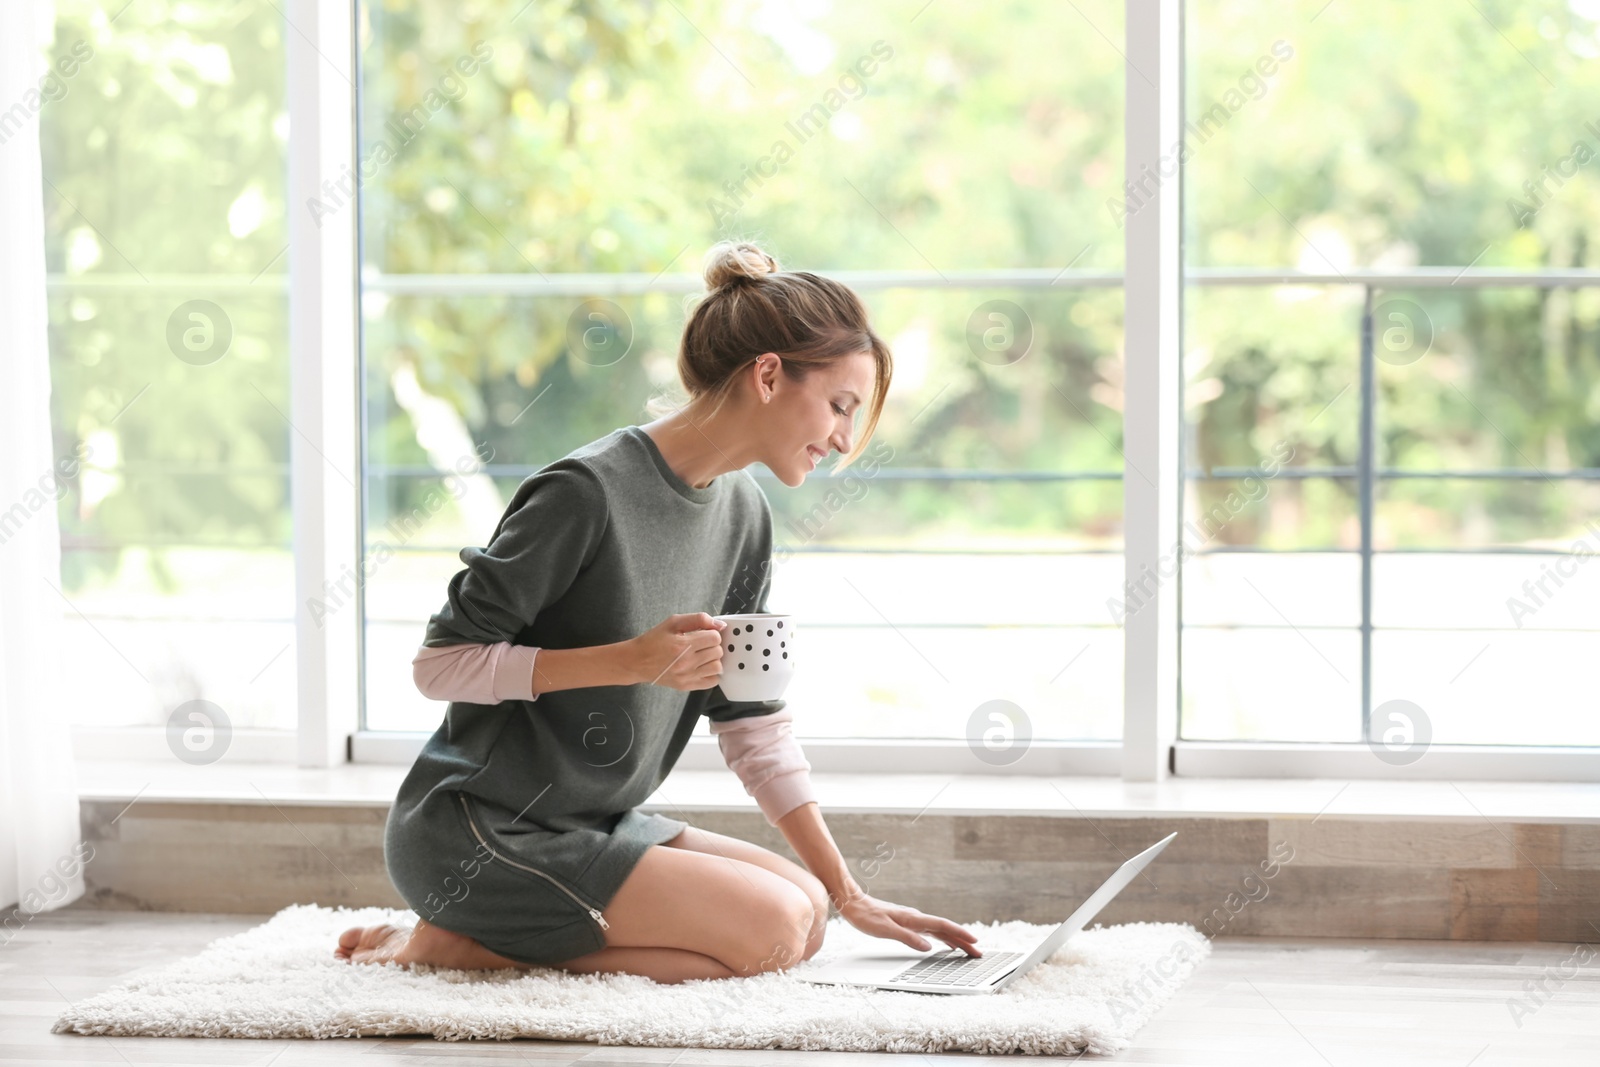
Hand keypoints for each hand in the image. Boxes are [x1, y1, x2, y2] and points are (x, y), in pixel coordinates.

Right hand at [628, 613, 728, 691]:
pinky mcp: (686, 686)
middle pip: (717, 652)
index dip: (711, 633)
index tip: (703, 634)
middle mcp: (686, 662)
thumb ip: (698, 619)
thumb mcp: (673, 622)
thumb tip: (720, 625)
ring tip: (702, 655)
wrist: (637, 661)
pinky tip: (702, 667)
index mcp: (682, 645)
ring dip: (713, 659)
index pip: (715, 638)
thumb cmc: (654, 640)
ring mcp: (687, 676)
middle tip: (701, 644)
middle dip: (712, 645)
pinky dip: (711, 673)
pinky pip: (712, 682)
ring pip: (717, 667)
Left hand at [833, 886, 980, 956]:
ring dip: (954, 939)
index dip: (960, 934)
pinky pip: (930, 931)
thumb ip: (908, 938)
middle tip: (978, 952)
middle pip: (945, 929)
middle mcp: (916, 918)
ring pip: (939, 930)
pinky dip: (941, 937)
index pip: (943, 926)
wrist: (853, 903)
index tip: (975, 942)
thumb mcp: (885, 930)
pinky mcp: (906, 923)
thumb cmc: (866, 917)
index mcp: (914, 919)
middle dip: (963, 940)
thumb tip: (929, 947)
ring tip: (967, 949)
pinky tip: (944, 943)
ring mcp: (912, 920)